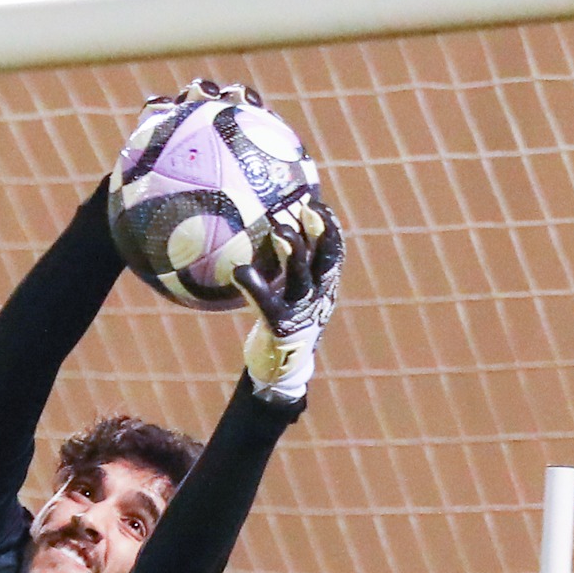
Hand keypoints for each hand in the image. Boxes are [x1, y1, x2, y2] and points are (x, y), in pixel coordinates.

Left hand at [236, 201, 344, 402]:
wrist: (279, 369)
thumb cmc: (283, 319)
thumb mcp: (293, 290)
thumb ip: (291, 263)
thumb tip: (276, 221)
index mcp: (323, 286)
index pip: (333, 252)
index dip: (330, 228)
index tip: (317, 203)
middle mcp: (317, 298)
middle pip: (324, 261)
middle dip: (319, 234)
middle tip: (306, 209)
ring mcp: (300, 314)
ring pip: (300, 279)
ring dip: (292, 253)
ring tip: (278, 233)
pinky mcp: (280, 329)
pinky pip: (267, 304)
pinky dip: (254, 286)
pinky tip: (240, 271)